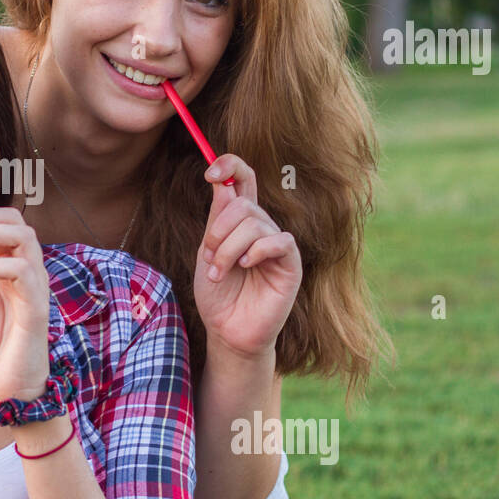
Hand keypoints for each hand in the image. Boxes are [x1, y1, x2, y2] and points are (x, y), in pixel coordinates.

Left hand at [195, 154, 301, 359]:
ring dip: (227, 249)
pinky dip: (255, 252)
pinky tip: (245, 267)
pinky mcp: (290, 264)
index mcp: (240, 222)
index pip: (243, 179)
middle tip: (209, 258)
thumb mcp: (207, 252)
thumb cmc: (217, 295)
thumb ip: (216, 220)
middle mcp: (261, 229)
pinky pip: (278, 241)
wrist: (227, 332)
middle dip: (218, 231)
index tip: (211, 173)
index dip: (230, 165)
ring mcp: (277, 245)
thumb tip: (223, 181)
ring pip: (254, 223)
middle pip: (243, 204)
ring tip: (218, 272)